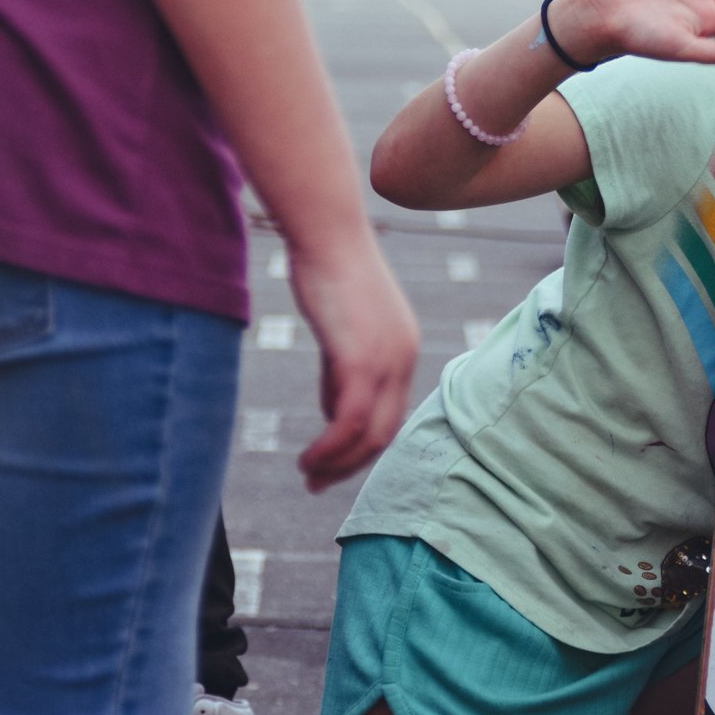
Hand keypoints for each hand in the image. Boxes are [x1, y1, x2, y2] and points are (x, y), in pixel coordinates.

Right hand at [289, 234, 420, 491]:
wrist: (327, 232)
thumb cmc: (326, 268)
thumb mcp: (341, 326)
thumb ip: (342, 369)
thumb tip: (333, 412)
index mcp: (405, 348)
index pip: (392, 413)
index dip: (363, 445)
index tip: (334, 463)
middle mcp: (406, 357)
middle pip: (386, 431)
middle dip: (352, 464)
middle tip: (318, 482)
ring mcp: (387, 359)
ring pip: (369, 435)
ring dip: (337, 463)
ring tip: (308, 475)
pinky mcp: (360, 359)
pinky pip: (347, 422)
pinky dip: (330, 449)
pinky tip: (308, 458)